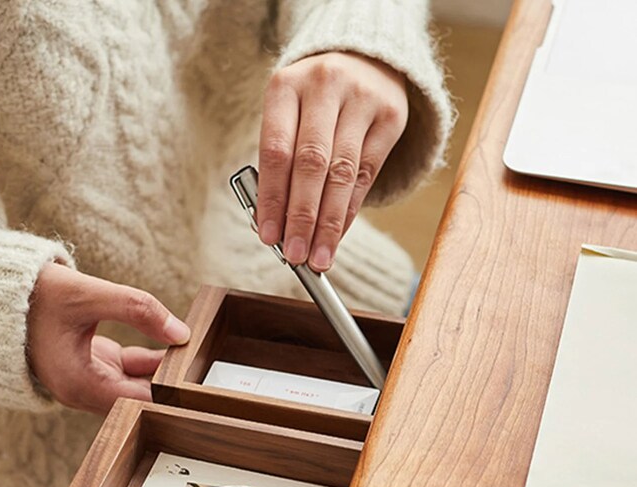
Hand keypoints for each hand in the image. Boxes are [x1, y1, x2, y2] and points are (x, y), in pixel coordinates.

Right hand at [27, 263, 189, 412]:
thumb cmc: (34, 294)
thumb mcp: (87, 294)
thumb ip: (136, 308)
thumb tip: (181, 332)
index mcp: (78, 385)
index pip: (137, 403)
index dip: (169, 395)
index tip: (200, 385)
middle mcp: (83, 391)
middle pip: (141, 398)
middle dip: (171, 383)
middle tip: (206, 369)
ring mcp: (88, 380)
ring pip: (138, 384)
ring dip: (163, 370)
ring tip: (196, 354)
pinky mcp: (93, 365)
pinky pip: (130, 370)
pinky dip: (151, 360)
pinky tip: (175, 345)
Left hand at [257, 52, 407, 270]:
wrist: (363, 58)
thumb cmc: (311, 101)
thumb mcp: (286, 116)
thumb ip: (279, 164)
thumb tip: (274, 226)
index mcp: (285, 86)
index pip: (276, 152)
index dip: (272, 199)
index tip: (269, 237)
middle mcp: (324, 86)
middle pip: (311, 164)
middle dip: (302, 217)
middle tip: (295, 255)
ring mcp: (362, 98)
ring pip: (342, 173)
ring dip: (329, 224)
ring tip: (318, 256)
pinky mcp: (391, 116)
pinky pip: (367, 174)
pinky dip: (349, 211)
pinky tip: (338, 235)